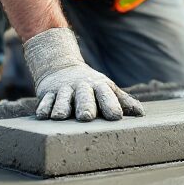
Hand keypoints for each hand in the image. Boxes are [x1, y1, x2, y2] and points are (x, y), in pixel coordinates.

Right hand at [23, 27, 143, 120]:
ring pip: (62, 98)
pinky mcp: (47, 93)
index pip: (106, 95)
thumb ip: (123, 100)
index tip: (116, 116)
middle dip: (85, 106)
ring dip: (61, 107)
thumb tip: (141, 113)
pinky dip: (43, 107)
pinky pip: (45, 101)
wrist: (60, 67)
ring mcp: (63, 90)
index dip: (111, 105)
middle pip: (84, 97)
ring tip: (60, 117)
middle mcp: (81, 87)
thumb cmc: (90, 85)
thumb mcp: (106, 89)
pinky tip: (43, 116)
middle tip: (87, 117)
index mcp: (98, 86)